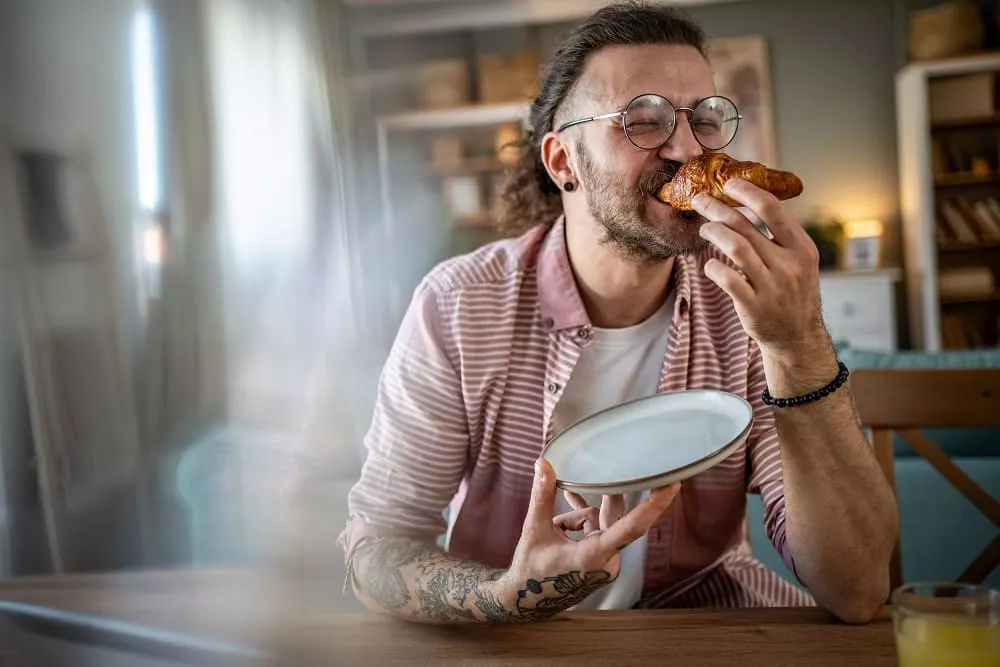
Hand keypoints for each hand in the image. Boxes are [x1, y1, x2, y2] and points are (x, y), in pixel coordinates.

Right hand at [496, 459, 679, 620]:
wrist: (527, 602)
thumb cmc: (530, 571)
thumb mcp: (534, 530)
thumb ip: (542, 496)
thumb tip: (544, 464)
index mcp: (594, 556)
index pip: (632, 526)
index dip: (654, 504)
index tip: (673, 485)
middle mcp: (606, 561)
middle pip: (612, 517)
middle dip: (603, 498)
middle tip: (613, 467)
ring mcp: (605, 563)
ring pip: (599, 523)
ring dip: (577, 518)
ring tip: (554, 526)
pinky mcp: (601, 562)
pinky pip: (597, 531)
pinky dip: (582, 522)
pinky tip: (569, 505)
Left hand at [691, 179, 826, 358]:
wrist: (796, 337)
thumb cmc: (793, 293)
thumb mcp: (800, 262)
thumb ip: (782, 236)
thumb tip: (753, 202)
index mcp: (802, 248)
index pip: (773, 209)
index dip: (747, 192)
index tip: (729, 183)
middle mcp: (788, 264)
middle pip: (746, 225)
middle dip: (717, 209)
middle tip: (699, 200)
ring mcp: (771, 286)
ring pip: (735, 247)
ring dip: (713, 232)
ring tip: (703, 229)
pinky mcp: (753, 305)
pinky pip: (726, 278)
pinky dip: (712, 266)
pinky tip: (708, 263)